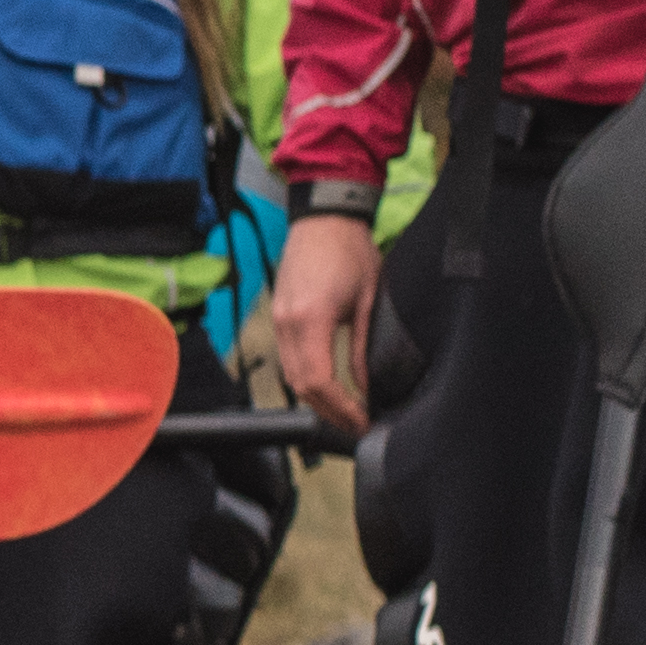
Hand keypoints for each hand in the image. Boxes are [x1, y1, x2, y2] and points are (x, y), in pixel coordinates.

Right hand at [272, 213, 381, 429]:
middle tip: (356, 424)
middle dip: (328, 412)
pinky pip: (288, 359)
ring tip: (345, 410)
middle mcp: (286, 323)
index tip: (362, 420)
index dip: (340, 408)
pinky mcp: (278, 317)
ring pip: (291, 376)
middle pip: (300, 385)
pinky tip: (328, 386)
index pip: (319, 381)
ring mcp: (277, 320)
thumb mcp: (368, 302)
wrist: (324, 219)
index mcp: (310, 319)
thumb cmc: (350, 251)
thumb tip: (366, 385)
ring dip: (316, 399)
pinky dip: (306, 379)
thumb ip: (364, 348)